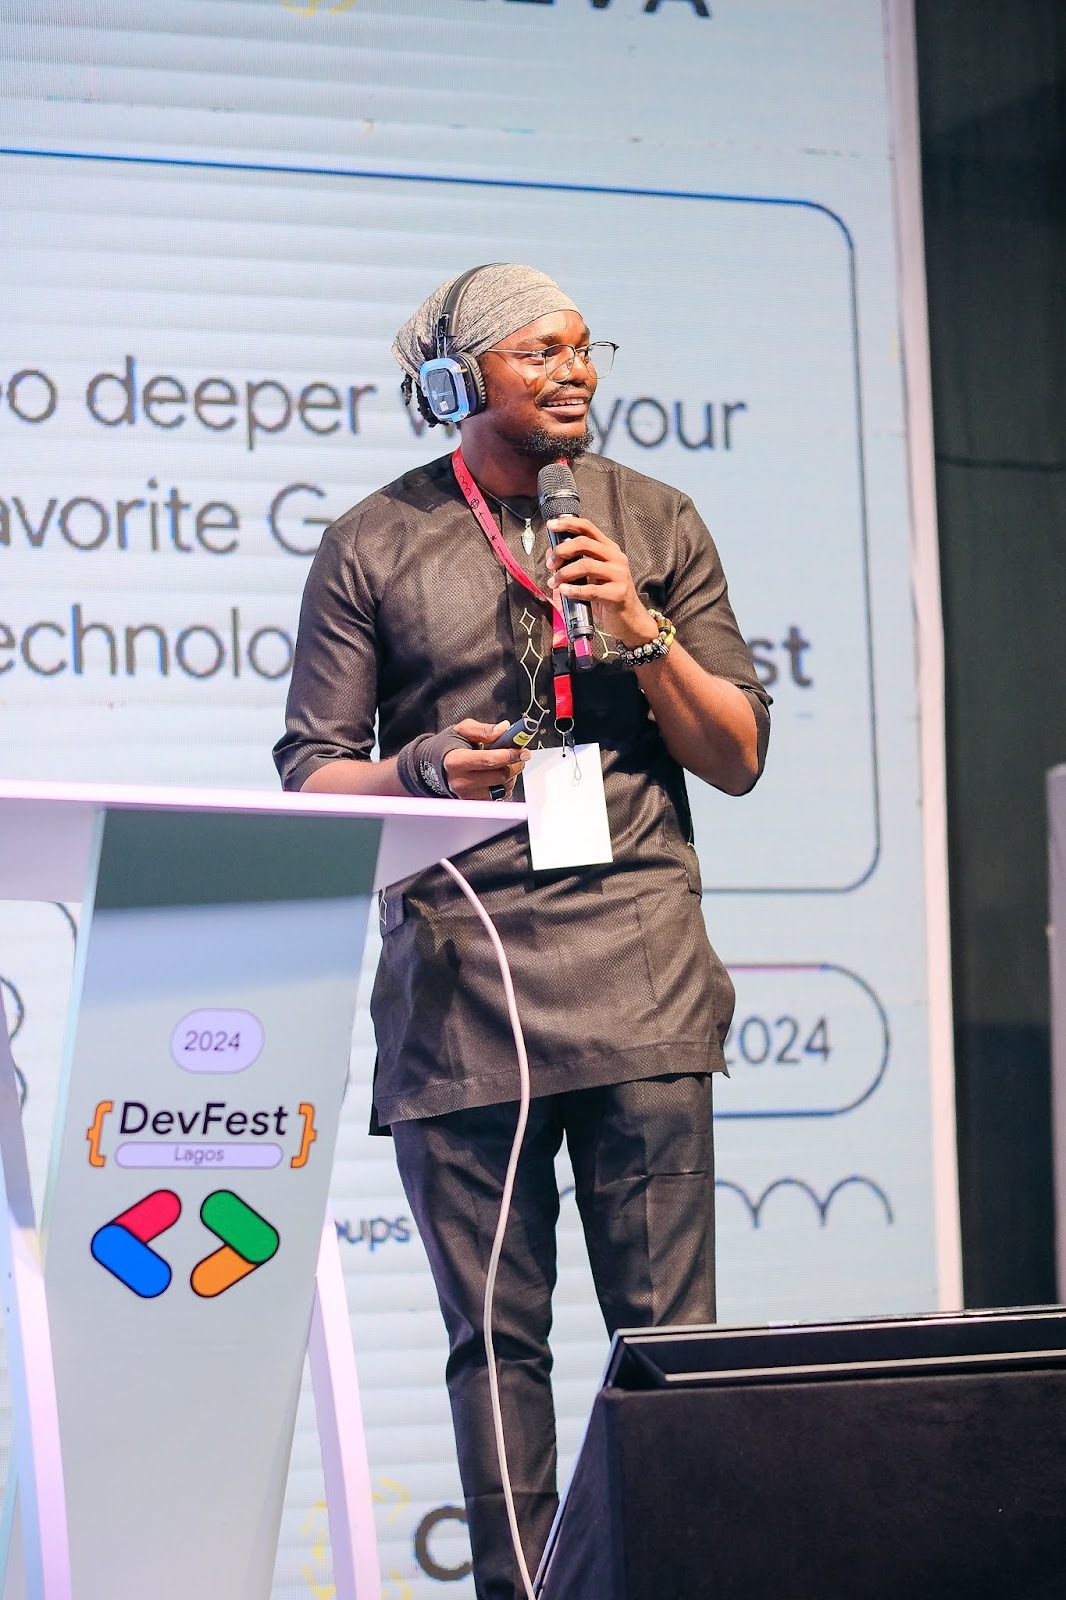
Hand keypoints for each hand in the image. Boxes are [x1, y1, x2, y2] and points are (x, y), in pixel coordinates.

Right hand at [442, 719, 529, 800]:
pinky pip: (499, 796)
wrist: (433, 766)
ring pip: (503, 787)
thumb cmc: (450, 747)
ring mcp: (467, 795)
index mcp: (455, 761)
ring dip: (511, 775)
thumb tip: (504, 729)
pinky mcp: (474, 803)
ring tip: (505, 764)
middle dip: (514, 764)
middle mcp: (460, 781)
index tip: (522, 750)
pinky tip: (499, 775)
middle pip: (500, 776)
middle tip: (518, 754)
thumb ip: (483, 729)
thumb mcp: (463, 730)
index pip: (489, 760)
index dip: (509, 754)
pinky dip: (505, 785)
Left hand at [545, 517, 658, 647]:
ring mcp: (619, 575)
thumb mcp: (591, 576)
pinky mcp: (618, 593)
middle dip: (562, 551)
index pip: (588, 528)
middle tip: (550, 565)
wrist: (629, 620)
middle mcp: (616, 558)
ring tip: (554, 583)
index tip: (551, 526)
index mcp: (609, 549)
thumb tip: (551, 555)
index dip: (568, 524)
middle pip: (584, 543)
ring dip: (564, 574)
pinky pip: (591, 590)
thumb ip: (574, 563)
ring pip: (586, 566)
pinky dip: (573, 590)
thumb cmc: (607, 596)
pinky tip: (564, 592)